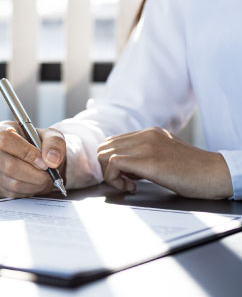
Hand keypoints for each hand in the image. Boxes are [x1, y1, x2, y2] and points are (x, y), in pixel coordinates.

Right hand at [0, 121, 65, 198]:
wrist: (36, 158)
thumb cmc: (40, 145)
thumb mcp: (52, 137)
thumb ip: (54, 144)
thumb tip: (51, 160)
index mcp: (1, 130)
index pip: (6, 140)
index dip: (25, 152)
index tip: (43, 162)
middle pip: (8, 166)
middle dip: (34, 174)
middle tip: (48, 175)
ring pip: (12, 183)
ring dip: (33, 185)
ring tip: (43, 179)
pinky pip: (11, 193)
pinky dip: (27, 192)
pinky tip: (32, 184)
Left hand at [97, 127, 232, 198]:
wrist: (217, 174)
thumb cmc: (195, 172)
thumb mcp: (165, 155)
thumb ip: (145, 155)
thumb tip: (124, 167)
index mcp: (149, 133)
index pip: (112, 142)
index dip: (112, 161)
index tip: (125, 176)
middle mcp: (145, 135)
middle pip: (104, 147)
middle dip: (107, 168)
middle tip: (125, 181)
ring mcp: (146, 146)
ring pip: (104, 154)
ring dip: (110, 175)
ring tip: (130, 185)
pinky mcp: (149, 161)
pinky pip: (113, 164)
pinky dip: (115, 180)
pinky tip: (132, 188)